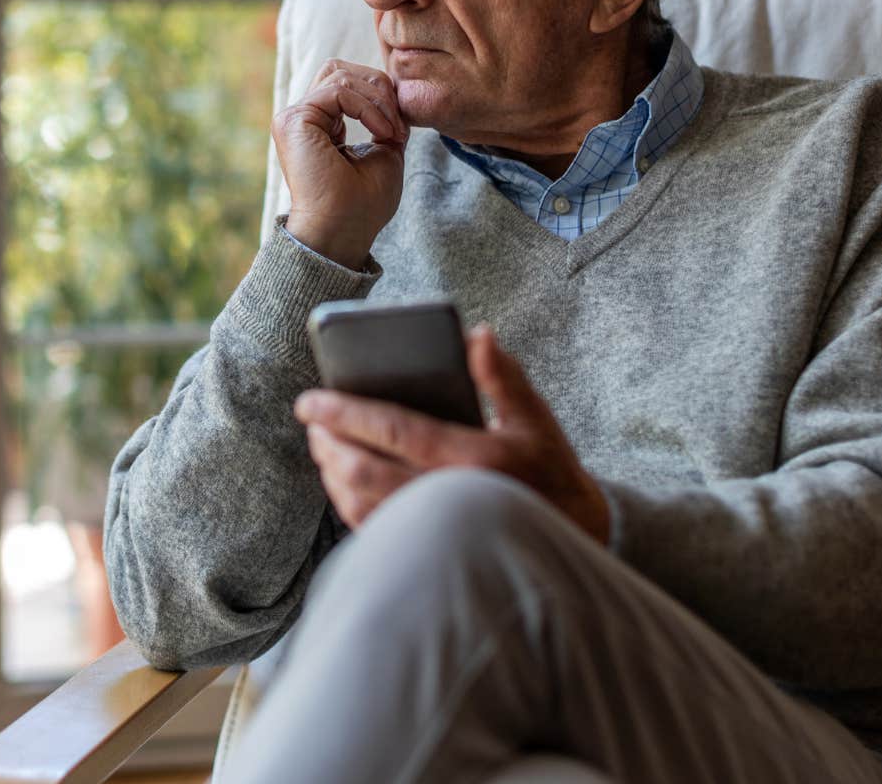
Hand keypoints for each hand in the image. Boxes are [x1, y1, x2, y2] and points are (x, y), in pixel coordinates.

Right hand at [274, 59, 406, 269]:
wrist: (343, 231)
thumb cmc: (363, 205)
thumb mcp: (385, 153)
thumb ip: (385, 123)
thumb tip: (398, 99)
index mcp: (319, 127)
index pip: (346, 83)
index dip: (380, 95)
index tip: (402, 129)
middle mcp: (302, 119)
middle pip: (339, 69)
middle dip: (377, 87)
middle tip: (398, 121)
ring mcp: (294, 117)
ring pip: (340, 75)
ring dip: (378, 99)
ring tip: (392, 131)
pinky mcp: (294, 120)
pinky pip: (338, 90)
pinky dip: (368, 107)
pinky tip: (381, 132)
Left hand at [294, 325, 610, 544]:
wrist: (572, 532)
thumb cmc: (548, 466)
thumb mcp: (535, 416)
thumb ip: (502, 375)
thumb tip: (477, 334)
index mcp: (472, 456)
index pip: (393, 429)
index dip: (345, 413)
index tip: (310, 401)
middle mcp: (448, 495)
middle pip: (363, 470)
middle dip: (328, 442)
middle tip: (312, 421)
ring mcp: (434, 527)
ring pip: (359, 502)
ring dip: (331, 471)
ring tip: (323, 444)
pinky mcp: (425, 546)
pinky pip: (369, 526)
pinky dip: (345, 500)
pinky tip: (341, 478)